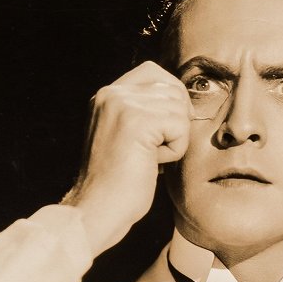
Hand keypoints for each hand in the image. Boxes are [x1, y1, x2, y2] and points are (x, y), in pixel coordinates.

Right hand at [62, 61, 190, 255]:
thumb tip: (184, 102)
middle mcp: (111, 93)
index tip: (165, 130)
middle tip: (155, 150)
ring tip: (149, 159)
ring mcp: (122, 104)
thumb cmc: (118, 183)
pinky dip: (175, 150)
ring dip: (175, 139)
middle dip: (176, 121)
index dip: (171, 98)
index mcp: (107, 95)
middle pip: (172, 88)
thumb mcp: (128, 137)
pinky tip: (152, 164)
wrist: (98, 209)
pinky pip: (181, 127)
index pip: (154, 72)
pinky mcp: (136, 121)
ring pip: (179, 109)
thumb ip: (146, 113)